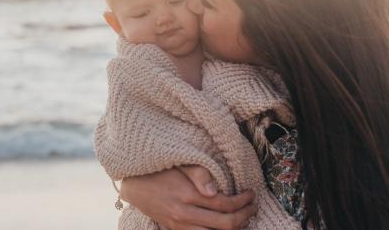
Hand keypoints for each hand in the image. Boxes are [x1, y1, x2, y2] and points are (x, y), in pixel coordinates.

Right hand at [120, 167, 255, 229]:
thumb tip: (216, 191)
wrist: (135, 185)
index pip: (225, 205)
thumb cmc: (160, 170)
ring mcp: (179, 226)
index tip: (251, 194)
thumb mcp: (181, 164)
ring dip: (234, 229)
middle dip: (244, 216)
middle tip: (253, 206)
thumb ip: (200, 174)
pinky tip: (225, 228)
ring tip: (243, 219)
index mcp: (188, 195)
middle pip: (225, 224)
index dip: (243, 201)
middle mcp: (184, 215)